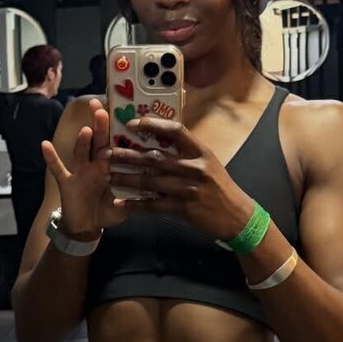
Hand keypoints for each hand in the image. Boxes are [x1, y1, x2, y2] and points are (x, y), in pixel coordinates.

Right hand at [40, 99, 125, 236]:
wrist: (86, 227)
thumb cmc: (106, 211)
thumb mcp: (125, 206)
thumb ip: (137, 199)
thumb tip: (155, 193)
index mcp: (111, 168)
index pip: (115, 146)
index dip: (119, 132)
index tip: (125, 114)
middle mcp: (95, 166)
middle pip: (98, 142)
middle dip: (100, 126)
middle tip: (102, 109)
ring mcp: (80, 172)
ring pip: (81, 153)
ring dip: (83, 142)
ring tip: (86, 130)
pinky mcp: (67, 182)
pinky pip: (57, 169)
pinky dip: (51, 158)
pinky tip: (45, 144)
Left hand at [108, 116, 254, 241]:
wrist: (236, 216)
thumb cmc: (219, 187)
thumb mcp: (209, 162)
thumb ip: (187, 152)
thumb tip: (162, 138)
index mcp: (200, 152)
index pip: (175, 131)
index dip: (152, 125)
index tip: (132, 124)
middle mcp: (194, 168)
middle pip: (154, 158)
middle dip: (127, 155)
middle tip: (106, 153)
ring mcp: (188, 189)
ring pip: (150, 182)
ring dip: (126, 178)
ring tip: (108, 176)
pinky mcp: (183, 209)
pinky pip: (153, 205)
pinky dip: (135, 204)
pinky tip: (121, 203)